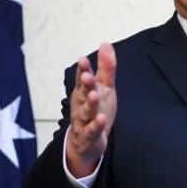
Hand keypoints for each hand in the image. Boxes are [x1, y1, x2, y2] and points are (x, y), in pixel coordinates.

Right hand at [65, 42, 117, 176]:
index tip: (83, 59)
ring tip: (94, 95)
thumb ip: (105, 68)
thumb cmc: (95, 111)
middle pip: (82, 93)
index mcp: (83, 92)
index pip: (82, 78)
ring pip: (86, 111)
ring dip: (90, 103)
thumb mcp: (104, 88)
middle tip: (87, 76)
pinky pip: (91, 131)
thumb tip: (105, 44)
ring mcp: (83, 121)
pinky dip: (95, 125)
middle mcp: (81, 105)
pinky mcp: (89, 136)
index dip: (83, 70)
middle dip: (85, 85)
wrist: (86, 144)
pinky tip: (101, 119)